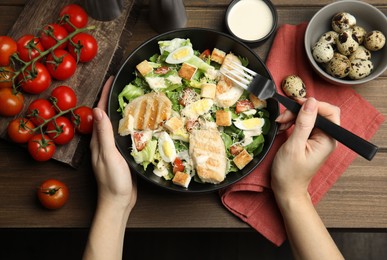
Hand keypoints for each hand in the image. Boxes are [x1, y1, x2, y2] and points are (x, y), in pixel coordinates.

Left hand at [90, 76, 136, 210]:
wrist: (118, 201)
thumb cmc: (112, 181)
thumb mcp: (108, 155)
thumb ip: (103, 134)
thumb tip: (97, 110)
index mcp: (97, 139)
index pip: (99, 111)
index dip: (104, 94)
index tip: (111, 79)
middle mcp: (103, 141)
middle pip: (107, 115)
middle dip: (114, 99)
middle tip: (126, 86)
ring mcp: (112, 147)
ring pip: (117, 124)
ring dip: (124, 111)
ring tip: (136, 99)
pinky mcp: (121, 153)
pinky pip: (125, 134)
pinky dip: (131, 125)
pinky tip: (141, 122)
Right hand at [271, 97, 339, 199]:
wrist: (286, 189)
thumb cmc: (290, 173)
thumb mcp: (294, 146)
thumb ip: (303, 123)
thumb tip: (310, 102)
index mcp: (328, 139)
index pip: (330, 112)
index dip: (313, 105)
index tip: (295, 105)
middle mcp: (326, 137)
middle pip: (317, 112)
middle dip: (299, 111)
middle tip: (283, 118)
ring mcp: (318, 138)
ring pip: (308, 116)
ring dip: (293, 116)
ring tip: (280, 124)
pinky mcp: (309, 139)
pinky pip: (303, 123)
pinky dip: (291, 122)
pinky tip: (282, 127)